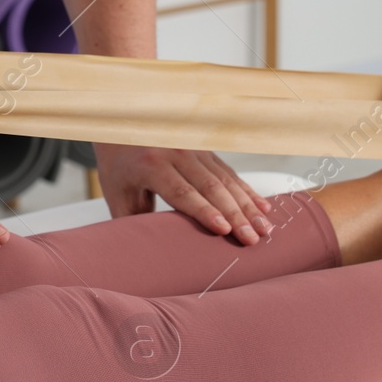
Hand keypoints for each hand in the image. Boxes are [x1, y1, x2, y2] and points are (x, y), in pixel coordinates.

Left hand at [92, 143, 272, 244]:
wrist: (122, 128)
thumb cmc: (119, 168)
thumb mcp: (118, 196)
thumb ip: (134, 223)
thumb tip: (152, 252)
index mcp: (151, 164)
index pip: (182, 192)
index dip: (204, 212)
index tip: (223, 230)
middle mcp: (176, 152)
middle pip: (211, 187)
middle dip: (235, 215)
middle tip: (252, 239)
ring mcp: (194, 149)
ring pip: (227, 180)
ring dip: (248, 206)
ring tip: (264, 229)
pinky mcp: (206, 151)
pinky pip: (231, 173)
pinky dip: (248, 192)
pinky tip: (263, 208)